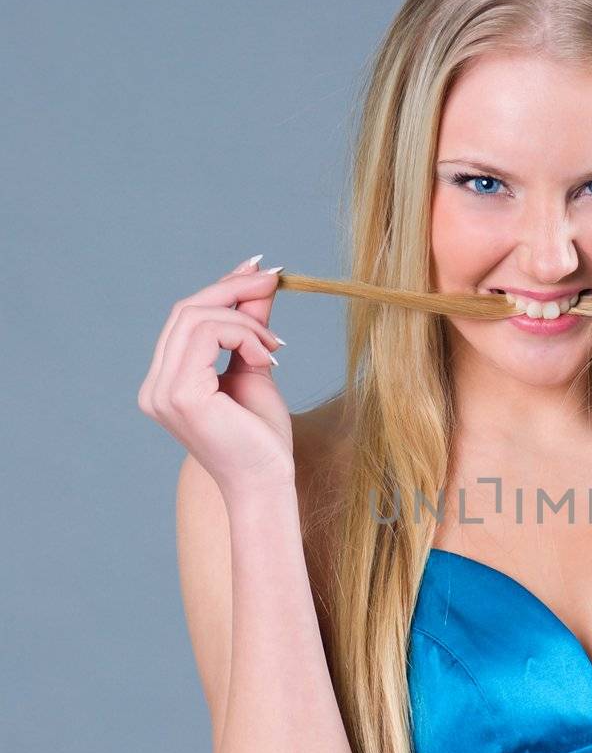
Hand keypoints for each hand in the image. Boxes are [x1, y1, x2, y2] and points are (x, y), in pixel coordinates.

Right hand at [137, 256, 294, 494]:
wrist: (267, 482)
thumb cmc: (262, 437)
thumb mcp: (256, 367)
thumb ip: (250, 326)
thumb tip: (258, 279)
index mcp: (166, 382)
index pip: (186, 319)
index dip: (221, 288)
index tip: (258, 270)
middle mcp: (155, 386)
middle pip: (186, 310)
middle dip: (233, 289)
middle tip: (274, 280)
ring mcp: (162, 390)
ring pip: (196, 316)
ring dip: (244, 319)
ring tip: (275, 344)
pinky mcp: (181, 393)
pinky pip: (207, 333)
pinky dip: (243, 334)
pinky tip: (267, 355)